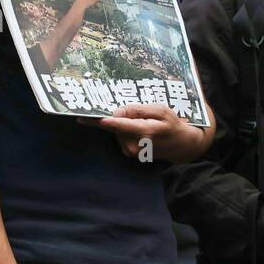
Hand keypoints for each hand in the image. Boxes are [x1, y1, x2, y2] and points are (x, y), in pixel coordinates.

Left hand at [91, 103, 205, 162]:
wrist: (180, 145)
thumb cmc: (171, 124)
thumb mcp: (160, 110)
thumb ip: (138, 110)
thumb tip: (118, 111)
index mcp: (144, 132)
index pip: (116, 125)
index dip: (99, 121)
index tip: (82, 118)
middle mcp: (134, 146)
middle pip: (114, 125)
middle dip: (120, 116)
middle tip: (138, 113)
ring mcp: (131, 152)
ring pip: (116, 130)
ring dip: (123, 123)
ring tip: (142, 122)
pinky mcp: (129, 153)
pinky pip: (120, 135)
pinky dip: (125, 130)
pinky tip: (138, 129)